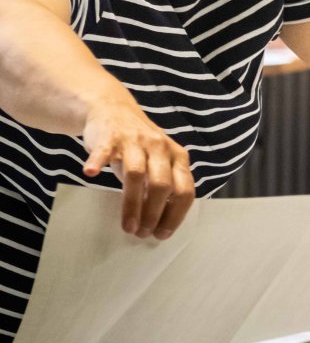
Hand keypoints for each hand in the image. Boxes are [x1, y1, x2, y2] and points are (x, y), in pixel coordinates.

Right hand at [80, 101, 194, 239]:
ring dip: (132, 204)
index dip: (175, 215)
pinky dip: (98, 161)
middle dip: (154, 213)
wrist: (112, 108)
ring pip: (136, 174)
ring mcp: (134, 140)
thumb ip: (163, 186)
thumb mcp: (158, 163)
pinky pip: (104, 150)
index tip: (162, 234)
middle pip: (162, 185)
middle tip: (142, 233)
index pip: (184, 190)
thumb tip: (160, 222)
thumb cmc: (138, 145)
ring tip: (127, 226)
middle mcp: (160, 147)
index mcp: (177, 157)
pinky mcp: (109, 136)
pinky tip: (92, 173)